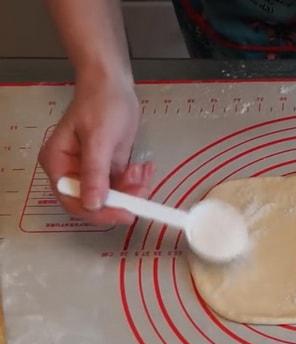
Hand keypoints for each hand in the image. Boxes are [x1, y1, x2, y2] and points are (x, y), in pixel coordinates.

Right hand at [39, 73, 153, 224]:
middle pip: (94, 202)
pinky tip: (142, 168)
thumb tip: (92, 204)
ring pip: (112, 196)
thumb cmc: (102, 104)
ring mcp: (90, 170)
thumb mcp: (99, 138)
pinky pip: (122, 185)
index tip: (125, 213)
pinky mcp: (107, 167)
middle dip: (120, 198)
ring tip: (142, 170)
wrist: (114, 83)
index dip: (99, 213)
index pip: (73, 201)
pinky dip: (135, 181)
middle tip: (141, 188)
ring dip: (131, 189)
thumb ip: (95, 172)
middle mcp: (70, 170)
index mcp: (58, 163)